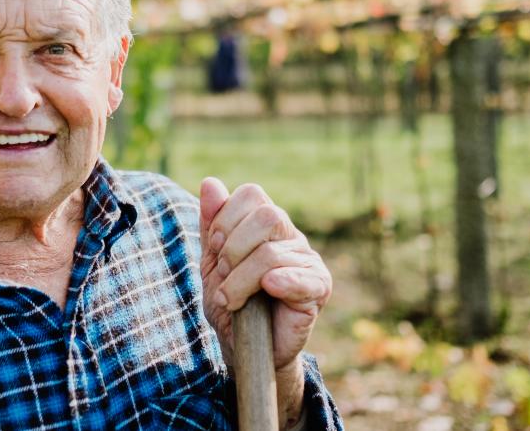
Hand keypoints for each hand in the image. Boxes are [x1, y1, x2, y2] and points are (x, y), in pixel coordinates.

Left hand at [199, 177, 331, 371]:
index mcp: (266, 224)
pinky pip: (302, 276)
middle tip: (224, 275)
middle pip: (267, 215)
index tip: (215, 248)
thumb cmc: (231, 302)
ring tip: (232, 300)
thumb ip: (212, 224)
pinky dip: (280, 282)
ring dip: (241, 279)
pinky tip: (268, 291)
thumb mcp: (212, 262)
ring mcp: (308, 260)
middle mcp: (290, 236)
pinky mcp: (319, 288)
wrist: (244, 346)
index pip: (252, 194)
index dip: (227, 218)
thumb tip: (210, 182)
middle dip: (234, 247)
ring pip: (272, 252)